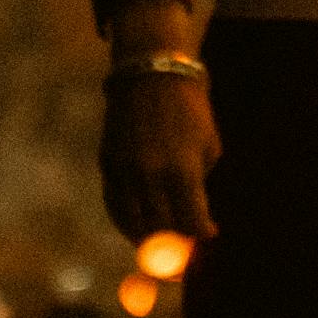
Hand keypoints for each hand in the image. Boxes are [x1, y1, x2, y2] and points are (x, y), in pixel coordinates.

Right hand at [100, 0, 220, 243]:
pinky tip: (138, 227)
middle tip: (186, 243)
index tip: (208, 235)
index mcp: (183, 171)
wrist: (153, 73)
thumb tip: (195, 222)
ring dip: (150, 239)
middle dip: (177, 242)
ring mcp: (126, 170)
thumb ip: (200, 187)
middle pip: (163, 229)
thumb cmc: (190, 112)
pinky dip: (126, 222)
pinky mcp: (108, 164)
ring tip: (162, 242)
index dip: (201, 235)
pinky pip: (114, 206)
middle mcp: (152, 175)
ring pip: (134, 224)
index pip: (191, 222)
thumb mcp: (207, 147)